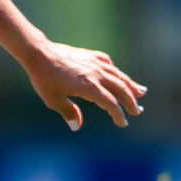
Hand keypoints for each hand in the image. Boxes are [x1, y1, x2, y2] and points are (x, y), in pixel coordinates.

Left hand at [26, 41, 146, 130]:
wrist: (39, 54)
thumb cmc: (44, 78)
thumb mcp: (53, 100)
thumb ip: (68, 113)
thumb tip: (77, 126)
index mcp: (89, 87)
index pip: (111, 103)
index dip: (118, 114)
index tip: (122, 122)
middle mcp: (96, 74)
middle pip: (120, 89)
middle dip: (130, 101)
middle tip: (137, 111)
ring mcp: (94, 63)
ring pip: (118, 75)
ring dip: (130, 84)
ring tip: (141, 92)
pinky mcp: (90, 55)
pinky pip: (107, 63)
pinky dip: (115, 71)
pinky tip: (118, 75)